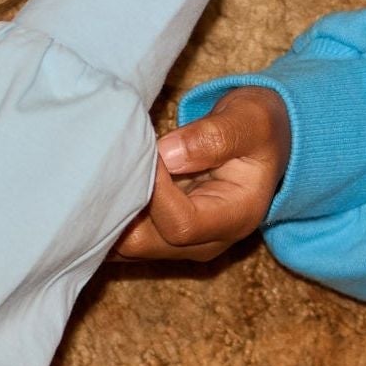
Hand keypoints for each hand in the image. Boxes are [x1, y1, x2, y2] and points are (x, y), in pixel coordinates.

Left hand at [114, 86, 291, 260]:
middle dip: (122, 203)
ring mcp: (181, 243)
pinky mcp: (161, 234)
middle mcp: (206, 241)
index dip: (155, 191)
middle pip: (145, 243)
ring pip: (125, 245)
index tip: (148, 150)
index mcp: (235, 218)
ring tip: (108, 166)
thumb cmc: (256, 126)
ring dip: (110, 209)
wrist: (260, 141)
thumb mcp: (250, 120)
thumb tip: (168, 154)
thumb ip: (215, 136)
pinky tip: (106, 178)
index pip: (181, 224)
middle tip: (115, 159)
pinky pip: (122, 234)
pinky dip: (109, 210)